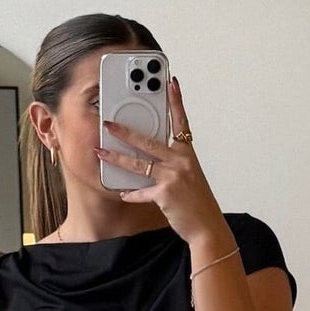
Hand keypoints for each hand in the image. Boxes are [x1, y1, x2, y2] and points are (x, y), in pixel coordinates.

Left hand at [95, 75, 224, 247]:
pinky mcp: (165, 195)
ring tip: (102, 152)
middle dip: (126, 132)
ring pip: (139, 165)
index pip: (181, 123)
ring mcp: (173, 178)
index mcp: (188, 155)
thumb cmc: (199, 203)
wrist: (208, 227)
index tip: (170, 83)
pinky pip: (142, 192)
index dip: (176, 102)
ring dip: (117, 158)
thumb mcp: (191, 176)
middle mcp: (181, 162)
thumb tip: (153, 158)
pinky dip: (131, 194)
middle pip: (149, 142)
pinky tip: (122, 192)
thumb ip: (174, 163)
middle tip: (109, 123)